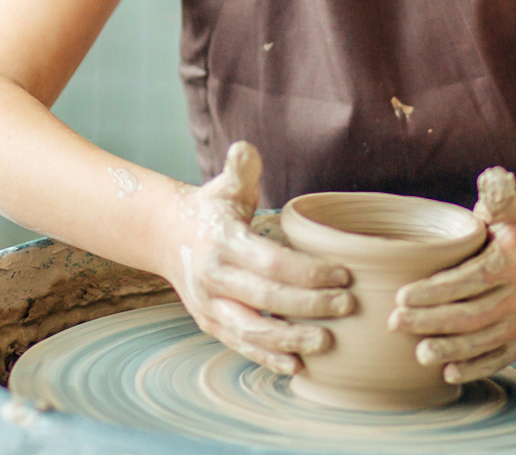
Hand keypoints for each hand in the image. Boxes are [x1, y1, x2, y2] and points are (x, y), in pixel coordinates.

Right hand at [166, 141, 354, 374]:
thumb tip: (244, 149)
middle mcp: (214, 278)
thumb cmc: (212, 209)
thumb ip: (240, 169)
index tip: (344, 274)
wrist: (167, 236)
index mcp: (224, 243)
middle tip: (348, 306)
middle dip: (310, 306)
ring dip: (290, 340)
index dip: (308, 271)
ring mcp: (210, 305)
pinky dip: (267, 358)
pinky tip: (297, 366)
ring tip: (328, 342)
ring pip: (251, 330)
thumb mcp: (224, 186)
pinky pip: (241, 345)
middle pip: (267, 299)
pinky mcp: (211, 324)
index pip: (271, 262)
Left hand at [389, 167, 515, 383]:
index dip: (435, 290)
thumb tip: (492, 176)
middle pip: (471, 314)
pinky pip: (497, 359)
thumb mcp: (505, 210)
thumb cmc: (507, 233)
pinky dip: (473, 368)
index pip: (469, 279)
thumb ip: (497, 194)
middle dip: (430, 321)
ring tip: (417, 353)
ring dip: (449, 350)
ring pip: (482, 340)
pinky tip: (447, 372)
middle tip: (395, 323)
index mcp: (510, 261)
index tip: (401, 296)